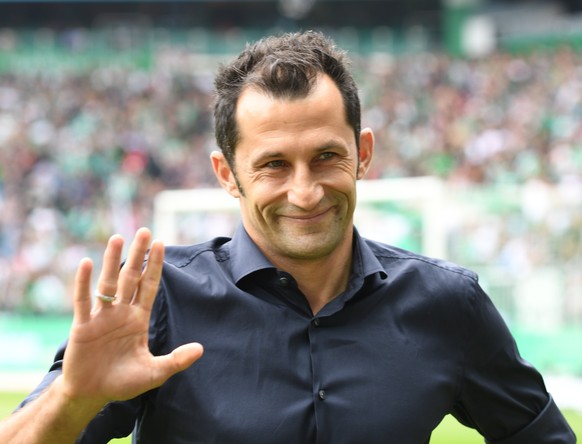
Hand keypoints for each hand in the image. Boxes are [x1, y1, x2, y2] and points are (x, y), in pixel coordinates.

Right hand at [61, 228, 203, 406]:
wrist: (92, 394)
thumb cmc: (122, 382)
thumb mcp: (154, 372)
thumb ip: (176, 360)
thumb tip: (201, 349)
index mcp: (137, 319)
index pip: (149, 287)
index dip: (155, 266)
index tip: (161, 244)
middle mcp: (120, 313)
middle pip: (130, 277)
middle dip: (138, 255)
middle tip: (145, 231)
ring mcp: (101, 317)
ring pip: (108, 283)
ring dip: (111, 260)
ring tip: (118, 237)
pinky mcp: (82, 326)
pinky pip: (83, 300)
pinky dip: (83, 282)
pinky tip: (86, 263)